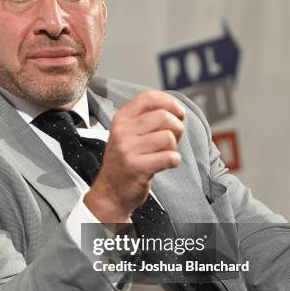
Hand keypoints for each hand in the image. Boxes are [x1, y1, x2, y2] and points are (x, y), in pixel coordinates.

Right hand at [84, 90, 184, 222]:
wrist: (110, 192)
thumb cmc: (124, 162)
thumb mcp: (126, 134)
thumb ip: (146, 119)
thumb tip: (177, 110)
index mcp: (121, 119)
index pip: (148, 97)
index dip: (170, 102)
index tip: (179, 113)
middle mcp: (122, 131)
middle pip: (163, 116)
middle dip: (177, 127)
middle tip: (174, 138)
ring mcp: (128, 150)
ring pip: (168, 137)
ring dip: (174, 147)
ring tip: (165, 153)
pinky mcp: (137, 167)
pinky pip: (169, 157)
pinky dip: (174, 161)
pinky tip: (166, 164)